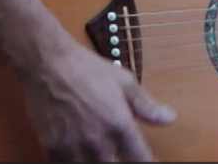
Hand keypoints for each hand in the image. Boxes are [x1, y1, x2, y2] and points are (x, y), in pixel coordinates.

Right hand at [23, 44, 175, 160]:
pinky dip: (76, 163)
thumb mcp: (124, 81)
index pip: (141, 159)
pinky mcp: (53, 148)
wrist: (48, 63)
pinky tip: (81, 157)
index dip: (148, 162)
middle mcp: (98, 141)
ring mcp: (74, 147)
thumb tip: (169, 118)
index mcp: (120, 125)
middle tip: (124, 156)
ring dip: (100, 163)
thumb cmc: (86, 69)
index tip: (150, 160)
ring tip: (104, 156)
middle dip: (123, 163)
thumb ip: (146, 105)